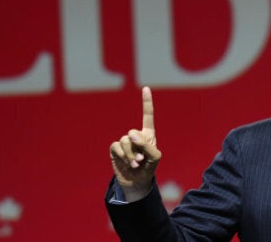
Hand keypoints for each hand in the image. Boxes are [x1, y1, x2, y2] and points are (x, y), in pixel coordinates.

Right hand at [109, 86, 161, 201]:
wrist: (137, 183)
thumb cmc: (148, 169)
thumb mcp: (155, 157)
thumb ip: (147, 144)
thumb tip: (131, 134)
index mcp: (148, 135)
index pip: (147, 116)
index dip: (146, 102)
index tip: (146, 88)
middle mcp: (135, 136)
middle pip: (133, 132)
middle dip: (137, 147)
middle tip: (142, 160)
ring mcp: (124, 142)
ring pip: (125, 140)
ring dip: (131, 154)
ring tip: (136, 164)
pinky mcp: (115, 149)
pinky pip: (117, 146)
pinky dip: (123, 155)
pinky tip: (127, 163)